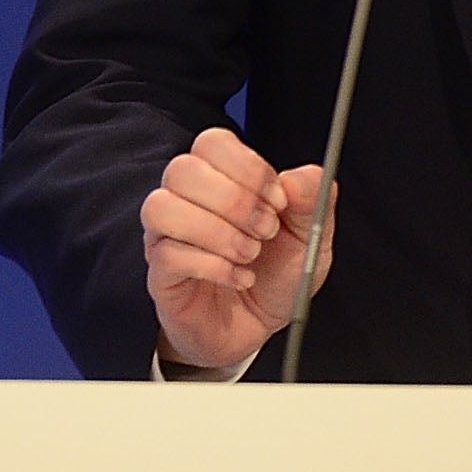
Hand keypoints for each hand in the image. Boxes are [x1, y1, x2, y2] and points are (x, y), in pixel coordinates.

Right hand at [139, 127, 331, 372]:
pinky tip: (239, 277)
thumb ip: (311, 200)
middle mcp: (185, 199)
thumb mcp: (308, 237)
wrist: (256, 328)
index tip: (279, 199)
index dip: (248, 167)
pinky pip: (169, 254)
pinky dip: (213, 266)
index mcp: (219, 178)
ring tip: (249, 254)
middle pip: (184, 170)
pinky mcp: (161, 273)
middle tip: (267, 230)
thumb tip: (300, 178)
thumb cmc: (274, 275)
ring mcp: (166, 235)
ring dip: (216, 232)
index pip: (213, 143)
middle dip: (235, 201)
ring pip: (163, 207)